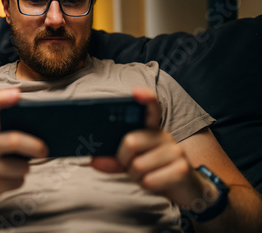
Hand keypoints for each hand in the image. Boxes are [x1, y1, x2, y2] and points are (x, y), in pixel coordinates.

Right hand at [0, 88, 47, 205]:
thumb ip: (7, 130)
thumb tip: (40, 130)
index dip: (2, 98)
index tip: (17, 94)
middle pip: (13, 140)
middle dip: (35, 145)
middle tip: (44, 149)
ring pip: (21, 166)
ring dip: (25, 168)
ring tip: (17, 166)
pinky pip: (17, 182)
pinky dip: (18, 180)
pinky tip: (7, 179)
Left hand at [90, 88, 202, 206]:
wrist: (185, 189)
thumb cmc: (154, 171)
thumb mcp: (131, 163)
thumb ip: (113, 160)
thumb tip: (95, 161)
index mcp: (151, 129)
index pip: (151, 108)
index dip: (145, 98)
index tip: (136, 92)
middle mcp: (164, 136)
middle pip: (131, 141)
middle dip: (124, 160)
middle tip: (131, 166)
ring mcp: (175, 151)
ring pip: (138, 165)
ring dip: (136, 177)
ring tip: (147, 175)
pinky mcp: (182, 169)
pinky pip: (150, 180)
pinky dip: (147, 185)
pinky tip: (157, 183)